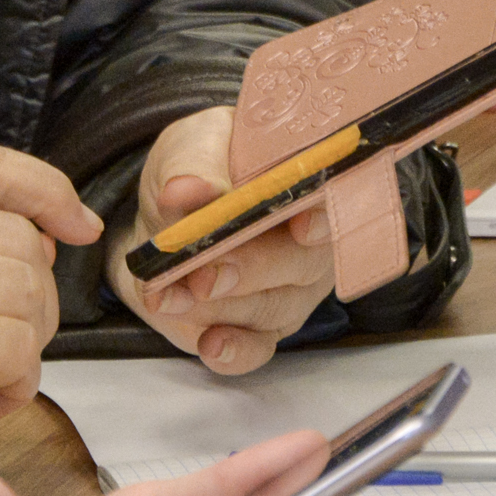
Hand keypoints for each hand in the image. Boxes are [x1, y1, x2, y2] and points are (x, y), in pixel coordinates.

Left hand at [110, 107, 332, 372]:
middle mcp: (311, 243)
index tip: (302, 226)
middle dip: (251, 269)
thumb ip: (193, 163)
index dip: (323, 216)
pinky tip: (211, 346)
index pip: (332, 200)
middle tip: (205, 274)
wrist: (164, 218)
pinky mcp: (258, 329)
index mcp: (307, 185)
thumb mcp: (192, 144)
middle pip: (299, 263)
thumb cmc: (196, 169)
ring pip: (269, 308)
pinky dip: (234, 351)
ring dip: (218, 307)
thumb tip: (185, 190)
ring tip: (167, 295)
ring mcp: (288, 291)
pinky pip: (256, 348)